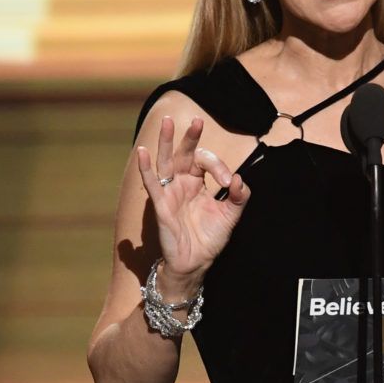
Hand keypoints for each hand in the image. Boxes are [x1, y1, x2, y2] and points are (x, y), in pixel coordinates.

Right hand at [137, 115, 249, 282]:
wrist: (197, 263)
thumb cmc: (210, 238)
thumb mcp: (231, 216)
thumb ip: (240, 197)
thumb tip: (240, 180)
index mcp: (198, 183)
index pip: (205, 162)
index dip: (219, 167)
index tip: (230, 183)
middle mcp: (182, 184)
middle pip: (184, 154)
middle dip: (189, 137)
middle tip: (197, 120)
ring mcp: (170, 193)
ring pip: (165, 162)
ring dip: (166, 142)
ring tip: (166, 121)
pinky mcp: (161, 206)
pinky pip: (152, 184)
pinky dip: (146, 168)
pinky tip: (143, 152)